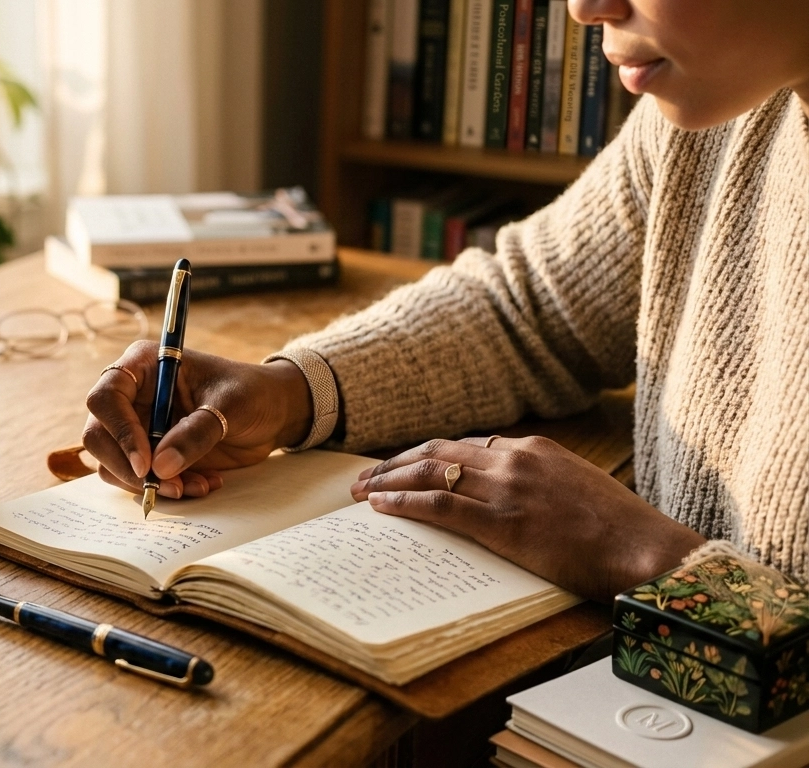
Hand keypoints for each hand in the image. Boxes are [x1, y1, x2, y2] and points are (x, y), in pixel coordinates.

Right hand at [83, 341, 312, 498]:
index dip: (119, 431)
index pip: (106, 397)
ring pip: (113, 463)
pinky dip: (165, 488)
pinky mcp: (151, 454)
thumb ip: (196, 433)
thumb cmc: (252, 393)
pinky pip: (139, 479)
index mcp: (143, 366)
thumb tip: (160, 467)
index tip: (146, 463)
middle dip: (127, 467)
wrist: (273, 412)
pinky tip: (202, 484)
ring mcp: (138, 427)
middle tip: (164, 485)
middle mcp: (132, 397)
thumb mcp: (230, 406)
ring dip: (148, 483)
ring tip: (193, 486)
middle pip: (98, 435)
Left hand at [349, 436, 706, 600]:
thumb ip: (540, 486)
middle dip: (395, 464)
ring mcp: (508, 489)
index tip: (402, 467)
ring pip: (431, 475)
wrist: (647, 551)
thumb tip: (510, 502)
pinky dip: (405, 504)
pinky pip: (440, 506)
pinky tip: (383, 507)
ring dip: (389, 482)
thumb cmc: (620, 533)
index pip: (464, 446)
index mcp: (535, 450)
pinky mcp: (503, 522)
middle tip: (365, 477)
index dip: (426, 457)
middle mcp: (516, 460)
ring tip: (361, 493)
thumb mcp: (577, 491)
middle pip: (438, 453)